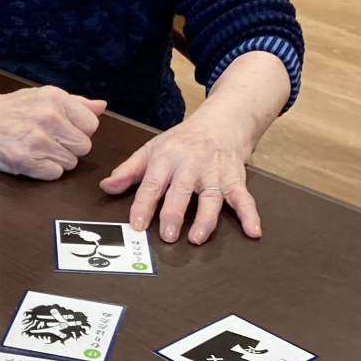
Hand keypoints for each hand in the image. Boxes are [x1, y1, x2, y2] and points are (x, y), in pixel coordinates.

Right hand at [0, 87, 103, 179]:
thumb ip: (74, 102)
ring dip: (56, 161)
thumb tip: (101, 106)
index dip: (79, 131)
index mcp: (55, 98)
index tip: (62, 131)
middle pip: (84, 146)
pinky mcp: (25, 160)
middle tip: (48, 142)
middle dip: (69, 148)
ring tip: (36, 150)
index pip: (91, 124)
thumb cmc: (4, 110)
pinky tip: (30, 160)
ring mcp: (36, 139)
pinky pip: (54, 174)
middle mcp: (48, 117)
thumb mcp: (39, 96)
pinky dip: (44, 171)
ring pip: (70, 162)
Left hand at [99, 104, 258, 243]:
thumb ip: (129, 170)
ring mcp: (214, 174)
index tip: (138, 225)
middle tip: (168, 236)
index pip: (152, 184)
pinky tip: (253, 231)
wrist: (220, 122)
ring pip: (211, 198)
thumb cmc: (182, 141)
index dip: (143, 205)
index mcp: (166, 159)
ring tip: (197, 238)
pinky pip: (244, 198)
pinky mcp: (234, 179)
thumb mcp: (151, 149)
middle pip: (181, 191)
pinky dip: (250, 215)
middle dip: (174, 213)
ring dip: (206, 219)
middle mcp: (190, 166)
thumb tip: (107, 186)